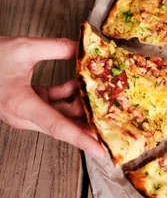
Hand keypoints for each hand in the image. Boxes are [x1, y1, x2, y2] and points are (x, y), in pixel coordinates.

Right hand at [0, 36, 104, 156]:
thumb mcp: (22, 48)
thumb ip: (56, 48)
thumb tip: (82, 49)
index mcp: (21, 105)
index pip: (57, 126)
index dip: (81, 138)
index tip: (100, 149)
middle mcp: (23, 115)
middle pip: (63, 123)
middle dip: (89, 123)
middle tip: (114, 123)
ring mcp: (25, 111)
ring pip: (60, 114)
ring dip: (80, 104)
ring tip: (102, 94)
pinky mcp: (26, 104)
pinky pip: (53, 104)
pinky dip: (67, 94)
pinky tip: (79, 82)